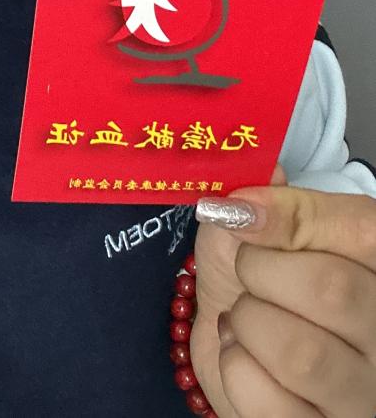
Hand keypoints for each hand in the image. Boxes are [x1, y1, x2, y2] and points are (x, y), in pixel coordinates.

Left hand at [189, 164, 375, 416]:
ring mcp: (364, 395)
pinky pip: (270, 403)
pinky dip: (235, 367)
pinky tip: (243, 355)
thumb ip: (267, 205)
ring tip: (245, 316)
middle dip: (260, 270)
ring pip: (301, 353)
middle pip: (331, 289)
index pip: (363, 229)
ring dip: (248, 322)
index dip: (292, 216)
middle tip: (247, 270)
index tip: (239, 213)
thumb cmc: (260, 283)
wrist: (235, 349)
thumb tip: (246, 199)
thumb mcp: (261, 231)